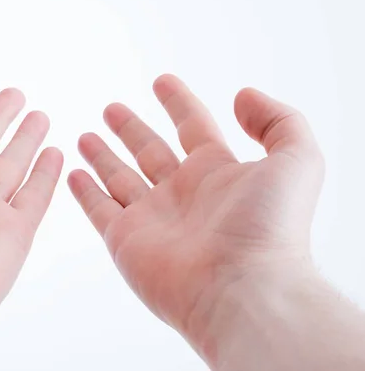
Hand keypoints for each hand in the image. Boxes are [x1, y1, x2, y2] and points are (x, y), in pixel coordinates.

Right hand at [68, 74, 323, 353]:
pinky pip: (98, 210)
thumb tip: (243, 96)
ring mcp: (151, 218)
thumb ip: (279, 121)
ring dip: (102, 156)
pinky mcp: (125, 240)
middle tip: (111, 107)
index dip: (178, 102)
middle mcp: (182, 193)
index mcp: (217, 172)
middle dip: (130, 128)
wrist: (240, 289)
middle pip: (149, 151)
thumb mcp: (296, 160)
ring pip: (119, 178)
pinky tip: (73, 174)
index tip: (161, 80)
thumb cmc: (269, 228)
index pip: (192, 126)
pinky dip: (84, 193)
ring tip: (83, 135)